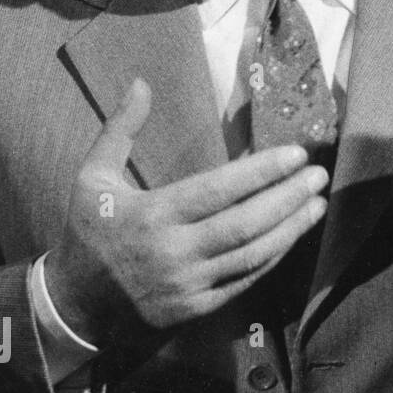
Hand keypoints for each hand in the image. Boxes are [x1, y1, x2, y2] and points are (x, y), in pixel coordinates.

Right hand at [44, 78, 329, 343]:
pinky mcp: (198, 309)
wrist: (73, 309)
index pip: (217, 191)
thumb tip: (141, 83)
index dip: (261, 172)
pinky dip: (273, 257)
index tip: (295, 154)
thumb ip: (119, 130)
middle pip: (245, 223)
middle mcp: (173, 252)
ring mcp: (188, 284)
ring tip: (318, 204)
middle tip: (318, 176)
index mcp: (150, 216)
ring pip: (252, 254)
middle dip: (288, 198)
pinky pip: (246, 281)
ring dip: (291, 229)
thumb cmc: (87, 235)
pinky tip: (292, 236)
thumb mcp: (91, 178)